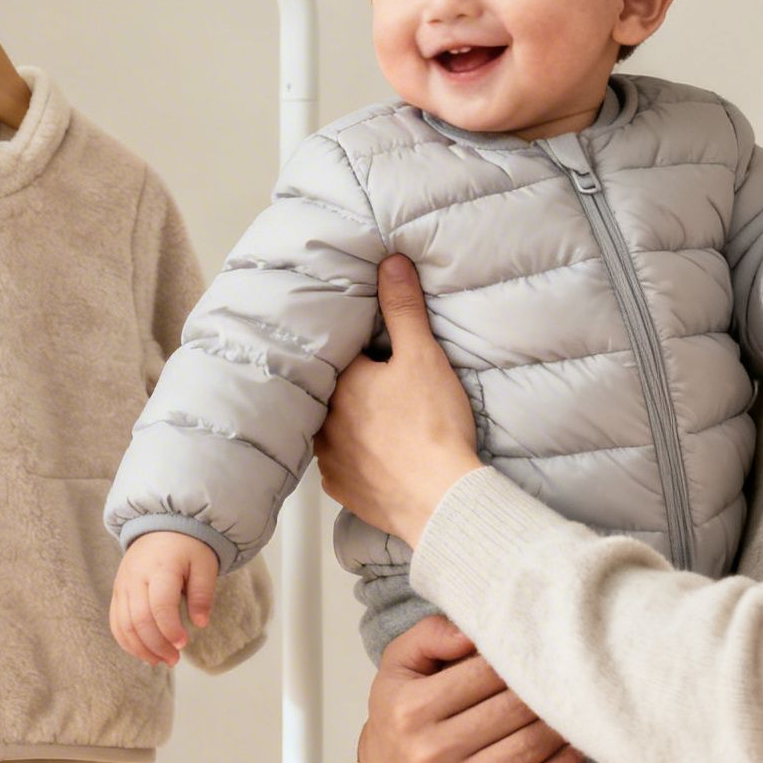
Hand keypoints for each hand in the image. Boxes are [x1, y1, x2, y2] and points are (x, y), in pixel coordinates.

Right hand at [109, 531, 217, 666]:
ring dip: (140, 648)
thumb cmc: (188, 548)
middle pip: (139, 619)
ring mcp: (122, 585)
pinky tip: (144, 653)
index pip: (159, 605)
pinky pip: (115, 622)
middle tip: (174, 659)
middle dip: (156, 645)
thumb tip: (200, 624)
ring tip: (160, 661)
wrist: (163, 526)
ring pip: (123, 624)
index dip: (170, 629)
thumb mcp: (205, 565)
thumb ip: (203, 593)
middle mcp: (136, 577)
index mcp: (160, 568)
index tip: (183, 644)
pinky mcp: (117, 592)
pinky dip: (126, 642)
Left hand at [316, 255, 480, 547]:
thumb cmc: (432, 426)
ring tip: (376, 420)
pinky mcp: (340, 487)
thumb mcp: (422, 356)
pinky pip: (338, 464)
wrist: (440, 498)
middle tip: (378, 386)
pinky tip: (373, 455)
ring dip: (346, 422)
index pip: (339, 353)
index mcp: (339, 382)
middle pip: (330, 391)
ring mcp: (327, 456)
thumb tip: (390, 263)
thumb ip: (403, 308)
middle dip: (350, 386)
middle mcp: (322, 419)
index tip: (375, 353)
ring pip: (328, 427)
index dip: (359, 350)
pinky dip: (353, 457)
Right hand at [362, 615, 581, 762]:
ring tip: (574, 708)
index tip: (537, 652)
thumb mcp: (399, 664)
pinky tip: (573, 752)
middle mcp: (428, 752)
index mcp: (411, 708)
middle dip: (544, 691)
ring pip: (526, 751)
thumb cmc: (399, 714)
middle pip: (511, 711)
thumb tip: (471, 633)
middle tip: (566, 677)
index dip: (517, 659)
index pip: (485, 674)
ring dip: (559, 727)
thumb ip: (430, 635)